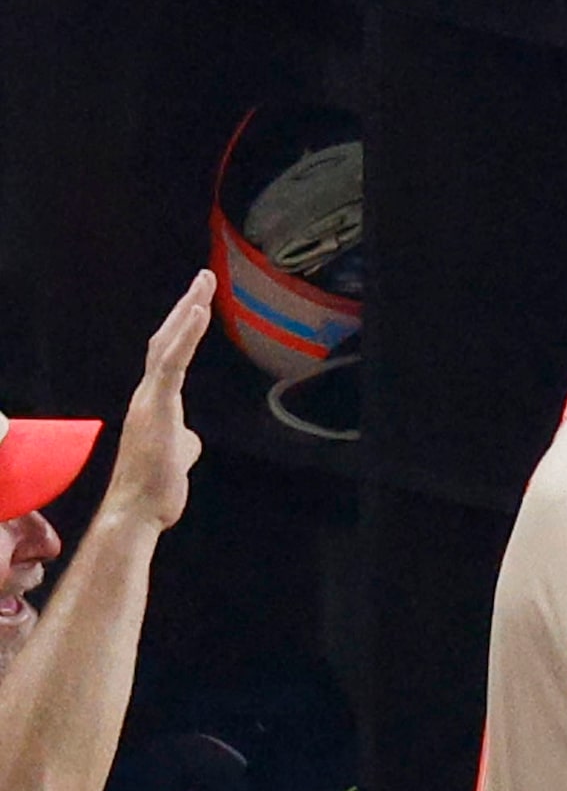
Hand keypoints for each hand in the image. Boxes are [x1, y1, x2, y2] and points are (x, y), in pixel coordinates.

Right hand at [100, 271, 212, 532]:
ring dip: (187, 311)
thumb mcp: (178, 457)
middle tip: (204, 278)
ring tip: (204, 283)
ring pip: (167, 345)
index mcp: (155, 403)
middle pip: (166, 340)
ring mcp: (150, 399)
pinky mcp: (156, 406)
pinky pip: (171, 363)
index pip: (169, 356)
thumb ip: (183, 441)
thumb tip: (191, 438)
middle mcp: (148, 394)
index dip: (183, 329)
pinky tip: (199, 312)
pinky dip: (185, 336)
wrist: (139, 512)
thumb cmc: (156, 489)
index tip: (199, 303)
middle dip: (186, 307)